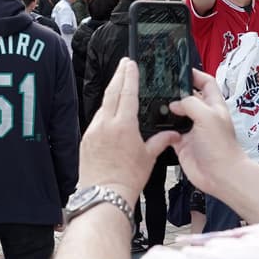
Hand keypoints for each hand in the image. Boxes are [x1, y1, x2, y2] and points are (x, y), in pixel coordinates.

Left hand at [79, 58, 175, 204]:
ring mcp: (93, 131)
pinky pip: (96, 120)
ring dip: (111, 94)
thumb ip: (160, 141)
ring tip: (118, 86)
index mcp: (123, 125)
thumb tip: (172, 135)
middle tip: (123, 64)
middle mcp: (105, 124)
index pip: (127, 93)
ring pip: (103, 106)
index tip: (130, 64)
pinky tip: (109, 113)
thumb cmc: (127, 179)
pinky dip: (104, 112)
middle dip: (118, 76)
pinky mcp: (85, 140)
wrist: (104, 195)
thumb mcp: (148, 158)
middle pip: (112, 92)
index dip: (129, 76)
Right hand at [167, 68, 249, 194]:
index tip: (180, 70)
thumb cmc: (222, 148)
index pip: (206, 83)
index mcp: (214, 106)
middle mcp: (203, 116)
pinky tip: (156, 124)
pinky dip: (162, 128)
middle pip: (189, 97)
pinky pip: (169, 132)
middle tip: (163, 86)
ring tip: (156, 102)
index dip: (195, 74)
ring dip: (168, 110)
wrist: (220, 176)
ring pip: (177, 114)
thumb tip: (174, 104)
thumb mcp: (207, 116)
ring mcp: (192, 130)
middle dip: (177, 91)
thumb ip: (190, 104)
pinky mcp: (182, 143)